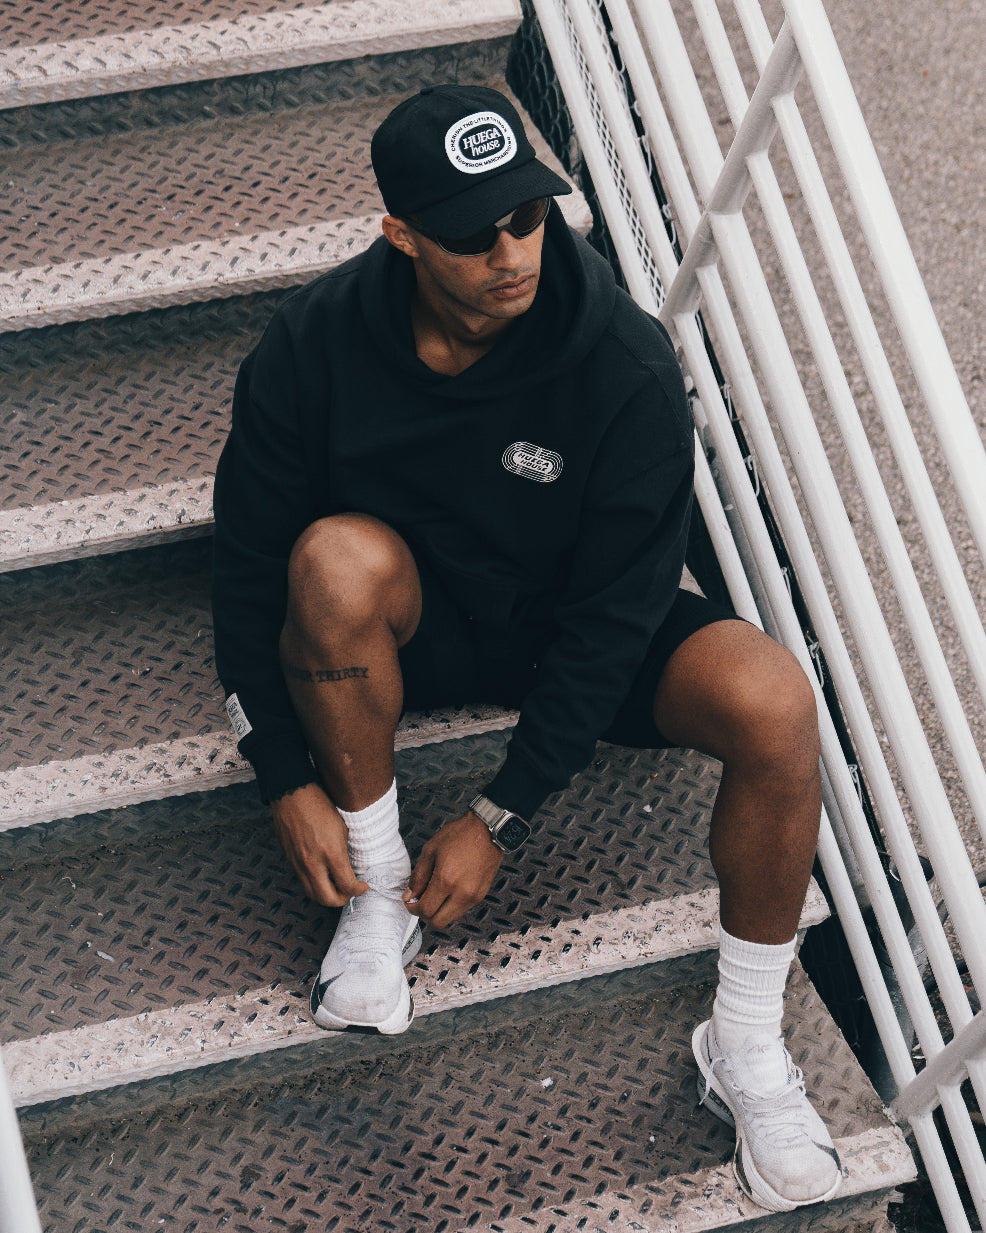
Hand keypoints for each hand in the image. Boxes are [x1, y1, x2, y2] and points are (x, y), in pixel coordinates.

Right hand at [271, 782, 368, 906]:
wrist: (292, 794)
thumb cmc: (320, 805)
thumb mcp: (343, 827)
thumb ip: (345, 852)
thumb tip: (350, 868)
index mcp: (331, 853)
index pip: (347, 886)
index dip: (359, 890)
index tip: (363, 886)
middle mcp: (313, 863)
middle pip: (328, 899)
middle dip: (343, 900)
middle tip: (350, 892)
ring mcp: (299, 864)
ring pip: (312, 894)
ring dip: (326, 896)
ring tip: (337, 887)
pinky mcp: (290, 860)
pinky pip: (303, 882)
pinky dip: (314, 885)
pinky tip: (322, 876)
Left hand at [403, 811, 502, 928]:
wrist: (487, 829)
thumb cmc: (460, 835)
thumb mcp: (431, 850)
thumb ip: (418, 876)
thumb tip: (410, 895)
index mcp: (446, 880)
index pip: (425, 910)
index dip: (413, 909)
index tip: (410, 902)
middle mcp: (462, 893)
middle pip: (438, 922)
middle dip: (425, 915)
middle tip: (420, 902)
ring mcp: (474, 896)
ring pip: (451, 919)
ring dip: (439, 912)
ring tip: (434, 895)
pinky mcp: (481, 895)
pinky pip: (462, 910)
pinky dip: (451, 907)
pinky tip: (448, 891)